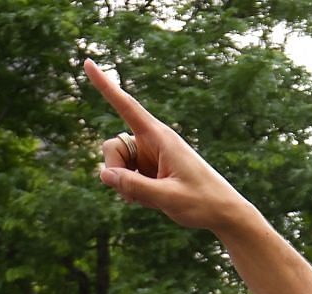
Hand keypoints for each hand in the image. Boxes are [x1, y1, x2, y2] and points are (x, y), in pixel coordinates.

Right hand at [87, 60, 253, 232]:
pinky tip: (151, 200)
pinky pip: (126, 176)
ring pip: (117, 164)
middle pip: (113, 146)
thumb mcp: (168, 198)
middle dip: (114, 170)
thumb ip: (135, 186)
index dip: (105, 85)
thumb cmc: (203, 202)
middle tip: (131, 196)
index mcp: (160, 137)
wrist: (224, 213)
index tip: (88, 62)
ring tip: (147, 199)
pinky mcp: (150, 170)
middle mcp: (152, 142)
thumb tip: (104, 174)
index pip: (127, 106)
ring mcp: (150, 156)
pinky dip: (131, 191)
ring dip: (124, 184)